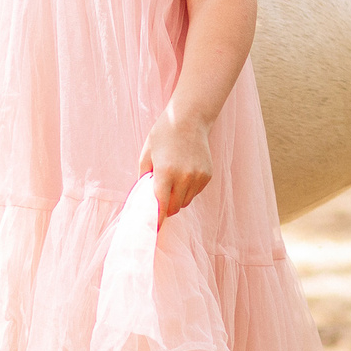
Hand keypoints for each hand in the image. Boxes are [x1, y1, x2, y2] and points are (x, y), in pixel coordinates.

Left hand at [138, 108, 214, 224]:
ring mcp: (198, 177)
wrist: (190, 119)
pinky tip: (183, 174)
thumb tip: (144, 199)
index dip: (157, 221)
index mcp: (165, 173)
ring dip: (177, 199)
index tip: (153, 230)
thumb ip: (144, 178)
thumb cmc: (163, 135)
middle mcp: (184, 177)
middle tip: (159, 200)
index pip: (161, 206)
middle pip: (174, 207)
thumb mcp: (146, 154)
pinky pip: (195, 192)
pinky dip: (187, 190)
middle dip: (166, 208)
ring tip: (172, 182)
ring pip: (186, 202)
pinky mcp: (207, 176)